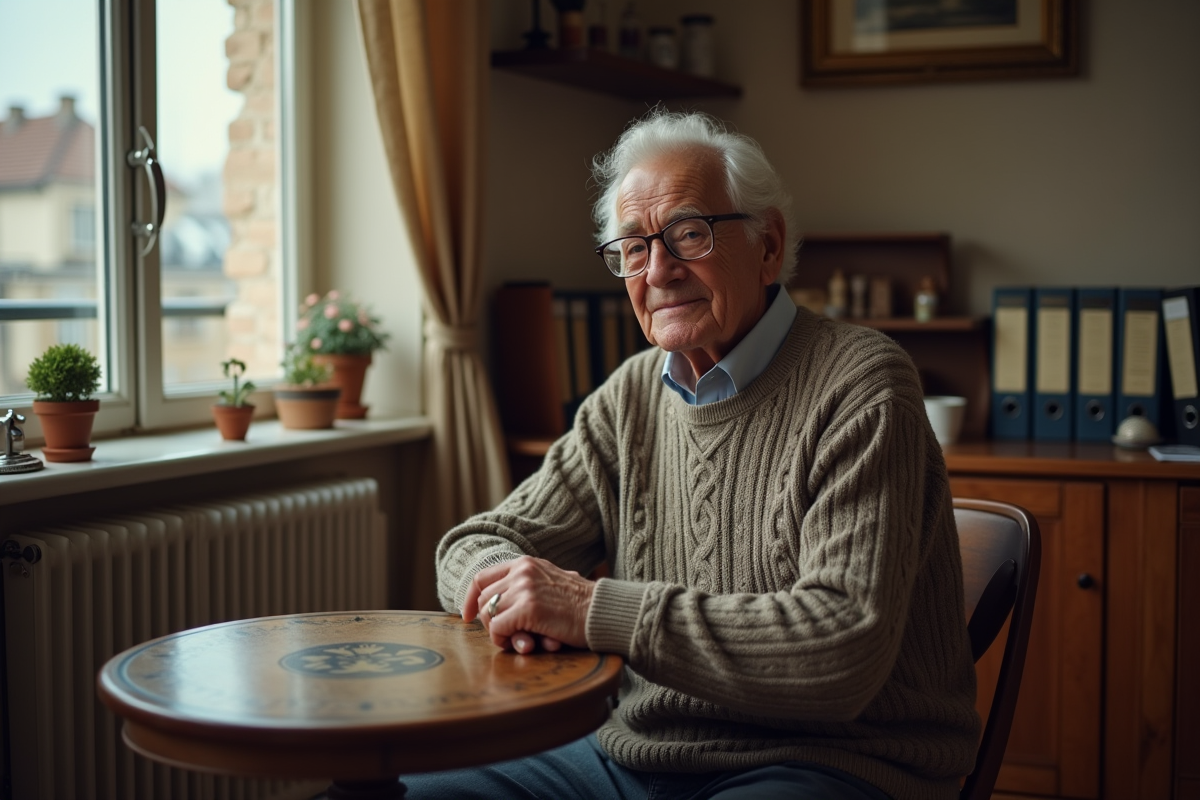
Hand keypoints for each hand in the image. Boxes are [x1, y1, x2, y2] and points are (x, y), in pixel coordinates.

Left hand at [462, 556, 594, 652]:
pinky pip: (498, 628)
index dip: (469, 598)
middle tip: (505, 635)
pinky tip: (524, 643)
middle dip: (488, 621)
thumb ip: (526, 586)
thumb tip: (498, 604)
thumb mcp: (550, 582)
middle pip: (482, 599)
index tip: (467, 616)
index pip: (481, 577)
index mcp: (525, 563)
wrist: (603, 611)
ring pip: (488, 614)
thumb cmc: (580, 604)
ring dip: (499, 633)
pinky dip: (505, 640)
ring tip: (518, 639)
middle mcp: (522, 571)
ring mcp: (524, 588)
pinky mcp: (529, 608)